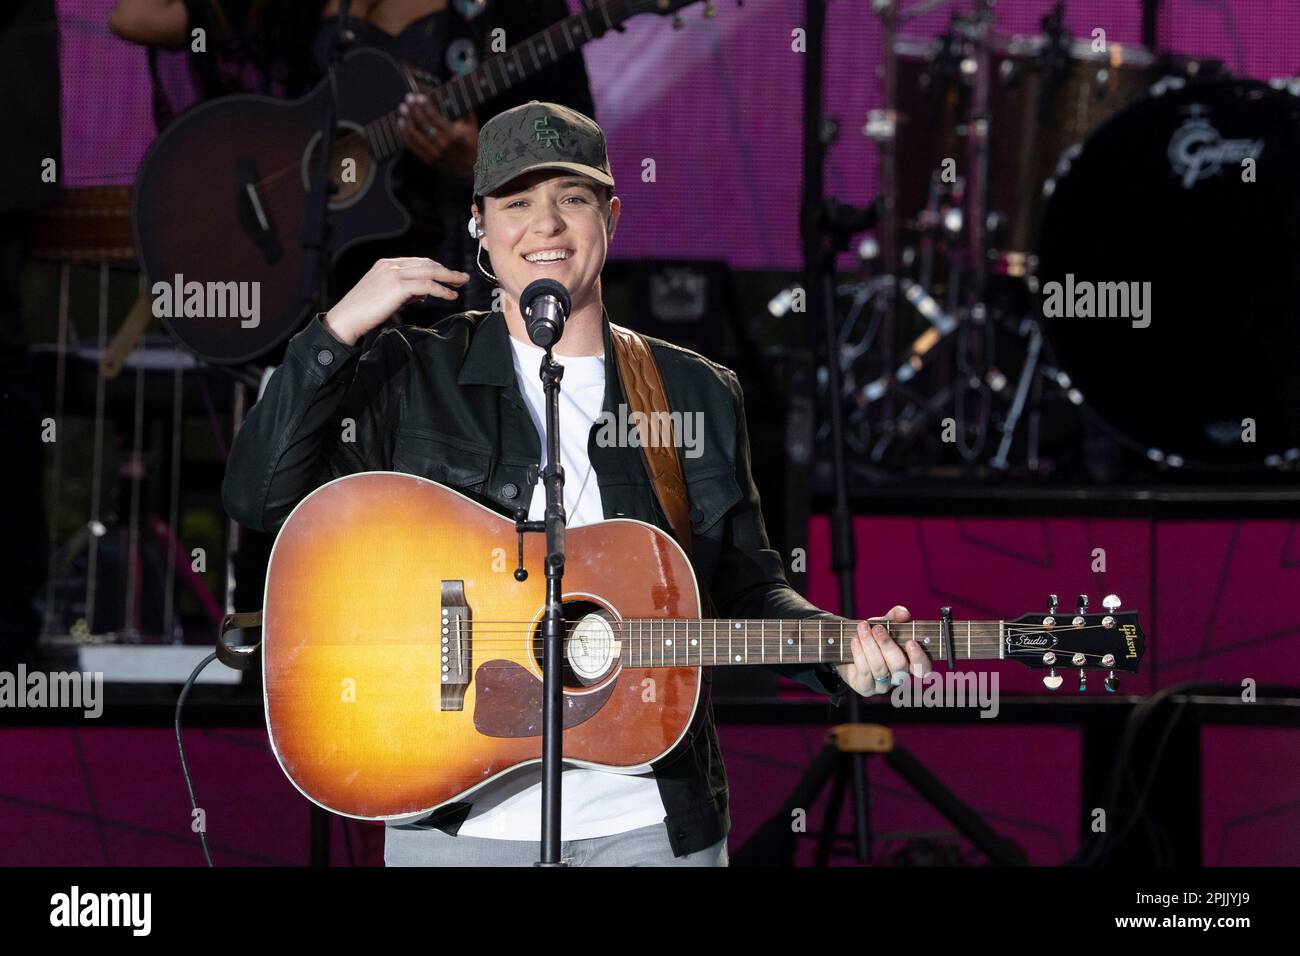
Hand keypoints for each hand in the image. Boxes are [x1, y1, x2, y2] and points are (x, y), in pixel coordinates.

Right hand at [323, 257, 469, 345]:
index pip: (418, 262)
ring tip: (461, 284)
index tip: (449, 276)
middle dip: (446, 270)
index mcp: (386, 264)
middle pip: (427, 264)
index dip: (436, 268)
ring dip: (449, 277)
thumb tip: (423, 293)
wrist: (346, 318)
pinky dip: (442, 290)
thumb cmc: (364, 312)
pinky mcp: (397, 286)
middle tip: (462, 278)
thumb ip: (404, 291)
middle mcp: (391, 265)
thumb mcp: (385, 296)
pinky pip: (427, 285)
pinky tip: (450, 296)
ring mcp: (394, 273)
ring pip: (430, 272)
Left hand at [398, 93, 477, 180]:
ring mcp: (435, 154)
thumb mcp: (471, 122)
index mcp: (454, 135)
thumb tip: (454, 77)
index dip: (425, 105)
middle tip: (408, 99)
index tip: (419, 96)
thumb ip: (461, 101)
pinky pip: (411, 146)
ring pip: (414, 135)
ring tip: (402, 109)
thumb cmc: (471, 141)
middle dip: (413, 109)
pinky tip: (401, 124)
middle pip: (422, 124)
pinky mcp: (429, 160)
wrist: (473, 167)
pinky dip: (404, 134)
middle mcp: (443, 145)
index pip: (434, 117)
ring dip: (406, 120)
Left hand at [835, 606, 930, 696]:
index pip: (923, 669)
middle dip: (887, 645)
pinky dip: (859, 654)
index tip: (911, 642)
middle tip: (877, 628)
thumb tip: (903, 613)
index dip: (919, 658)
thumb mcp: (884, 624)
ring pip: (879, 668)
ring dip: (869, 645)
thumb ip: (894, 617)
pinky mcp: (865, 688)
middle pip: (899, 665)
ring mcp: (882, 685)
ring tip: (862, 628)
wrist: (847, 649)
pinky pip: (864, 673)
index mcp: (909, 663)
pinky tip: (855, 640)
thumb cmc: (872, 638)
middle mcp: (898, 677)